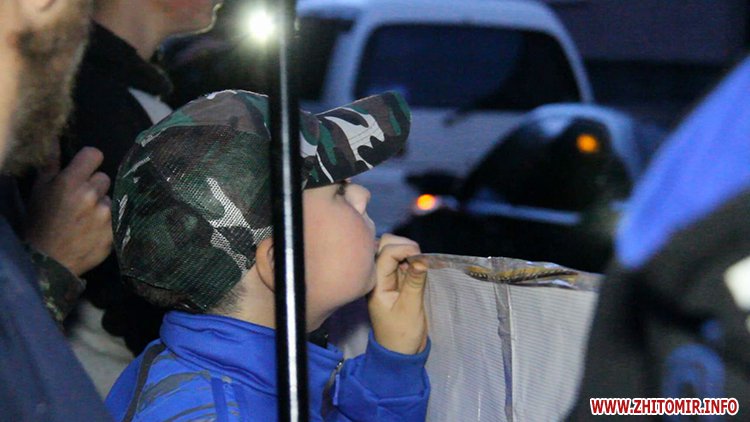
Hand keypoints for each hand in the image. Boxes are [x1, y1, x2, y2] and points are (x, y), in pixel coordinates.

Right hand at [25, 147, 112, 275]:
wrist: (48, 260)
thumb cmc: (41, 222)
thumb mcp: (40, 189)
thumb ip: (50, 162)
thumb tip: (54, 138)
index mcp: (70, 182)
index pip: (94, 154)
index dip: (89, 160)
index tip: (84, 169)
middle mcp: (91, 195)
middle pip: (104, 177)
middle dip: (93, 186)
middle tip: (79, 200)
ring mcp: (105, 214)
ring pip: (110, 198)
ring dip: (101, 205)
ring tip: (85, 217)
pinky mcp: (114, 231)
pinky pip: (117, 216)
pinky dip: (108, 221)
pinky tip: (93, 229)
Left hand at [368, 234, 428, 354]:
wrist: (400, 353)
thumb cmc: (402, 335)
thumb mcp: (411, 309)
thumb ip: (414, 283)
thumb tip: (421, 260)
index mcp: (376, 284)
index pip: (385, 254)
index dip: (404, 249)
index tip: (421, 257)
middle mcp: (378, 277)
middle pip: (384, 245)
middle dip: (404, 245)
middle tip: (420, 258)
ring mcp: (386, 278)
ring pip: (392, 250)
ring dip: (408, 251)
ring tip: (421, 263)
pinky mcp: (395, 280)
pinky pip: (400, 261)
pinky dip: (410, 259)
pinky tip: (419, 267)